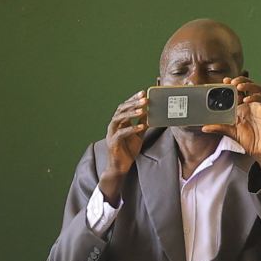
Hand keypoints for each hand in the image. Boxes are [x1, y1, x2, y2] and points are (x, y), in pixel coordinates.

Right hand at [98, 90, 149, 205]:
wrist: (120, 167)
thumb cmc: (127, 151)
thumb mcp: (138, 134)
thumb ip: (141, 123)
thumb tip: (149, 112)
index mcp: (120, 122)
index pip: (125, 106)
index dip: (133, 99)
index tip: (143, 92)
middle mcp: (114, 126)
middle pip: (121, 109)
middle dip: (133, 103)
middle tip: (144, 99)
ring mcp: (112, 134)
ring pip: (118, 118)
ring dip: (131, 113)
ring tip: (142, 110)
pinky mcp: (112, 142)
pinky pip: (121, 133)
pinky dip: (131, 128)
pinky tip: (141, 126)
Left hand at [221, 76, 260, 161]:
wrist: (260, 150)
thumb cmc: (248, 139)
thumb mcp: (230, 132)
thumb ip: (218, 127)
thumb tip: (203, 127)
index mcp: (243, 106)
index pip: (238, 91)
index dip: (232, 84)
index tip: (224, 81)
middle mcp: (252, 104)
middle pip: (249, 86)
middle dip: (240, 80)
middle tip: (231, 81)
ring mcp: (260, 106)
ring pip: (258, 89)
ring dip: (248, 85)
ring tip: (238, 86)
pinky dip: (255, 97)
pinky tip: (247, 99)